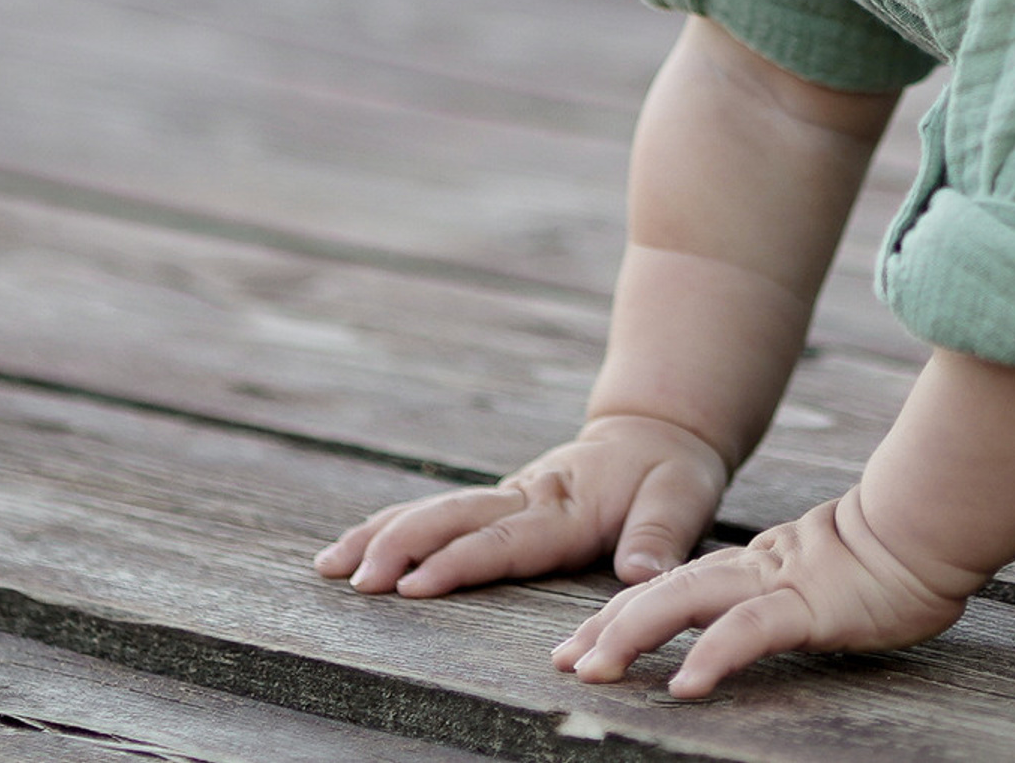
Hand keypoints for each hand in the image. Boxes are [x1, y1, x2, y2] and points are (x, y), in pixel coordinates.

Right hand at [314, 414, 726, 596]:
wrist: (660, 428)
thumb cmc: (672, 471)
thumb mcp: (683, 497)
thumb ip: (658, 536)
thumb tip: (639, 574)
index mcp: (565, 505)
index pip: (504, 540)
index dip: (458, 562)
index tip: (413, 586)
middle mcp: (526, 496)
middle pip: (452, 519)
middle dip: (400, 547)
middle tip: (355, 580)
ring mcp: (507, 495)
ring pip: (434, 511)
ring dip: (383, 535)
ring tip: (331, 566)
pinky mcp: (499, 501)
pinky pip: (439, 512)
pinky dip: (393, 526)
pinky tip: (355, 549)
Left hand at [550, 488, 971, 698]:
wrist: (927, 529)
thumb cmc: (883, 563)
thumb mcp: (814, 584)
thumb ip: (779, 599)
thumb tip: (747, 625)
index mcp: (750, 568)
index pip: (670, 589)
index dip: (620, 615)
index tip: (576, 644)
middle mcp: (750, 571)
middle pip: (663, 593)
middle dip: (608, 627)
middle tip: (563, 662)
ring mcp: (775, 583)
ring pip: (688, 602)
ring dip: (635, 634)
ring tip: (596, 667)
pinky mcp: (806, 603)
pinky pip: (749, 632)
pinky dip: (712, 655)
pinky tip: (684, 685)